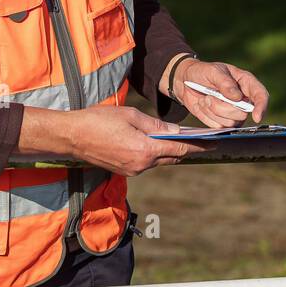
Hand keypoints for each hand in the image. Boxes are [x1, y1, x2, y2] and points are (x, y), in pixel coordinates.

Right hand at [22, 105, 203, 176]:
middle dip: (186, 149)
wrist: (71, 137)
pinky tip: (157, 144)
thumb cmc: (99, 120)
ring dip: (169, 152)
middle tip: (202, 140)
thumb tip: (176, 131)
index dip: (198, 146)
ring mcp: (133, 171)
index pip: (179, 149)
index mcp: (145, 150)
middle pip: (172, 158)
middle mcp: (141, 165)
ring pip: (159, 161)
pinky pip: (147, 162)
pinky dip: (155, 154)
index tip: (214, 143)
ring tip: (182, 140)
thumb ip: (156, 125)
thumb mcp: (131, 115)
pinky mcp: (125, 171)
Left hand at [175, 60, 268, 127]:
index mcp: (246, 83)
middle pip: (242, 114)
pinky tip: (203, 106)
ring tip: (205, 99)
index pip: (261, 96)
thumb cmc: (203, 72)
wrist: (186, 82)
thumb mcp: (212, 71)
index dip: (261, 107)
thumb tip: (237, 97)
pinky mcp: (223, 122)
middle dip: (222, 108)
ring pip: (229, 123)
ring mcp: (234, 113)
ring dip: (212, 111)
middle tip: (209, 96)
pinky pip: (218, 127)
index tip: (256, 117)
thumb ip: (224, 82)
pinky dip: (207, 117)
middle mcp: (243, 100)